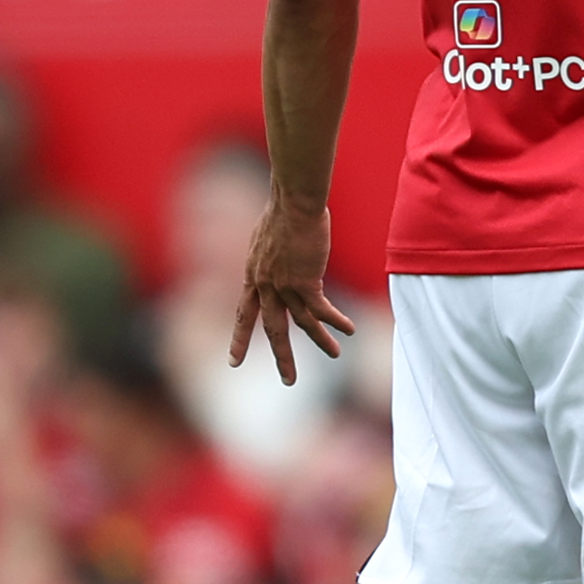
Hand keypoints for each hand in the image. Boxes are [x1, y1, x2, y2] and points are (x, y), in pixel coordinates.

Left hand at [228, 193, 354, 384]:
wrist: (294, 203)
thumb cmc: (284, 211)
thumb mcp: (268, 238)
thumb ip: (271, 256)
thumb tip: (282, 259)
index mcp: (252, 276)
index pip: (243, 314)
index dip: (240, 338)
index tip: (234, 361)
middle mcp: (264, 286)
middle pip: (272, 329)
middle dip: (282, 356)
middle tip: (289, 380)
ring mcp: (283, 285)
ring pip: (302, 323)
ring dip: (321, 341)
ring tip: (337, 356)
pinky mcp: (305, 282)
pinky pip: (321, 310)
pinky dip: (335, 321)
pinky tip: (349, 329)